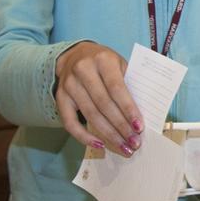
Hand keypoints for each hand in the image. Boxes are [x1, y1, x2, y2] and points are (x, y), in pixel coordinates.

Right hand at [55, 41, 143, 156]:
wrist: (75, 54)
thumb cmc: (105, 62)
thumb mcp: (120, 64)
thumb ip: (129, 84)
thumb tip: (139, 115)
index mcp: (103, 59)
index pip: (117, 88)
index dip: (128, 109)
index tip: (139, 127)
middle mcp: (83, 70)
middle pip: (104, 104)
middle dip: (120, 126)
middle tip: (134, 143)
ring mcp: (69, 84)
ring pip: (90, 115)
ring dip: (108, 134)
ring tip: (123, 146)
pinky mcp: (60, 97)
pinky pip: (69, 122)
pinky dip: (84, 136)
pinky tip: (99, 144)